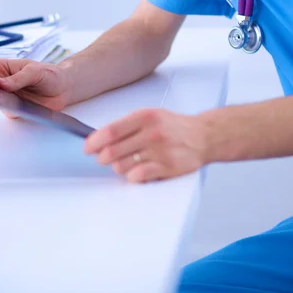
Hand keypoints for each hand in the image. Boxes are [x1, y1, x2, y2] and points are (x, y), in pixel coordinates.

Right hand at [0, 59, 71, 111]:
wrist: (64, 90)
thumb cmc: (49, 74)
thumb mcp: (34, 71)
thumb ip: (17, 78)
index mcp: (2, 67)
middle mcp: (0, 82)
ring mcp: (5, 96)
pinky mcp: (13, 109)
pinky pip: (6, 110)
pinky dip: (7, 108)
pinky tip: (10, 104)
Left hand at [83, 109, 212, 182]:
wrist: (204, 136)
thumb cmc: (172, 127)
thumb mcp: (150, 116)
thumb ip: (126, 125)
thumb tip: (98, 139)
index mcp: (145, 116)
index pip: (111, 131)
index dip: (94, 142)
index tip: (87, 148)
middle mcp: (152, 132)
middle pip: (113, 151)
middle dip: (103, 157)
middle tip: (104, 158)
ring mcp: (160, 151)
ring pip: (123, 166)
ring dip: (119, 167)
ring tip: (128, 162)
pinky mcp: (168, 167)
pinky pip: (138, 176)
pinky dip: (132, 176)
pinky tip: (137, 171)